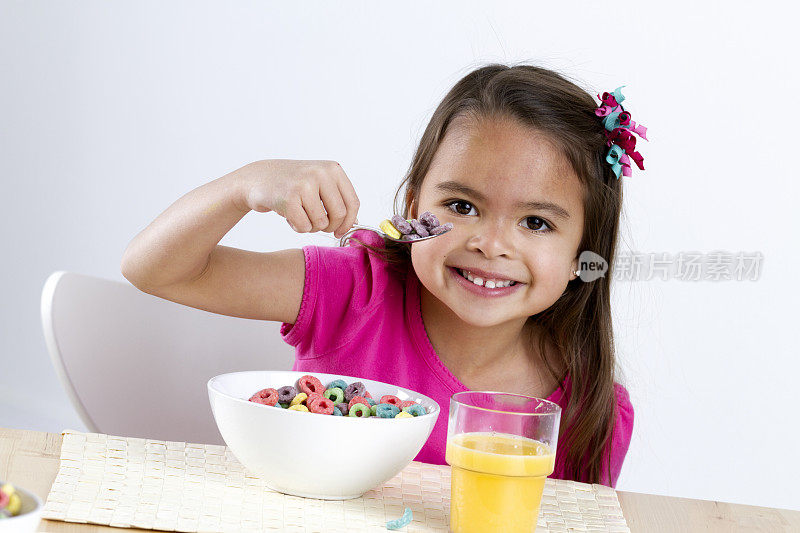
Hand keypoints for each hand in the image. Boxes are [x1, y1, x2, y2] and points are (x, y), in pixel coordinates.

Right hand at [236, 159, 360, 238]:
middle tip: (317, 225)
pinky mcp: (289, 198)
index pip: (352, 202)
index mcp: (333, 169)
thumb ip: (338, 199)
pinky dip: (297, 227)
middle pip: (339, 215)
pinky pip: (304, 227)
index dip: (349, 222)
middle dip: (329, 227)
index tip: (340, 231)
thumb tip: (355, 222)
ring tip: (300, 215)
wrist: (258, 177)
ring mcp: (304, 184)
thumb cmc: (293, 184)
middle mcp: (320, 173)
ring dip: (311, 226)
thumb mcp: (319, 183)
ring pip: (321, 223)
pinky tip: (289, 216)